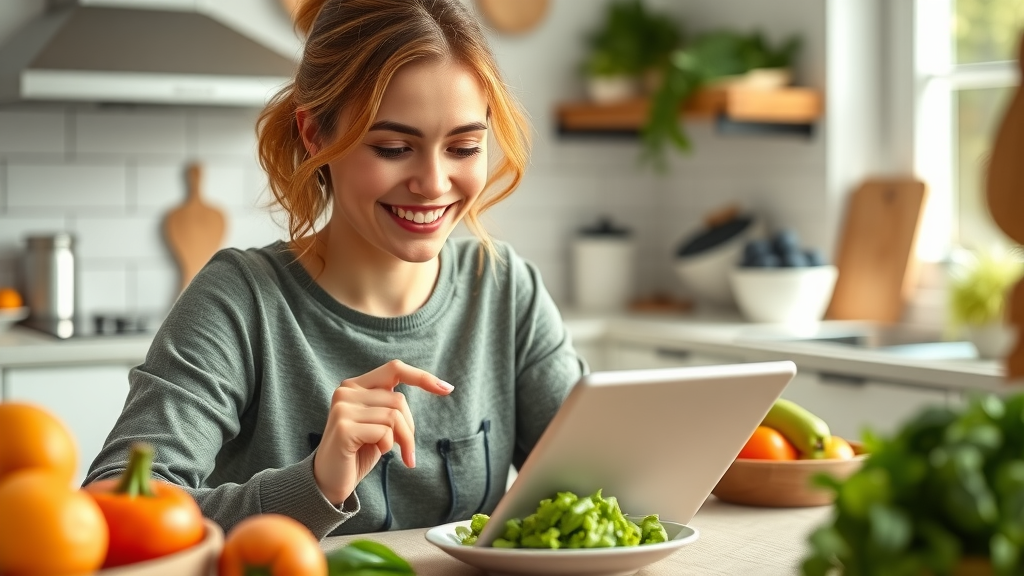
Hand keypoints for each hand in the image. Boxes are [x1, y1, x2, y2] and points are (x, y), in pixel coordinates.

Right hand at [313, 359, 453, 504]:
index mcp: (355, 385)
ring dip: (402, 440)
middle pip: (398, 400)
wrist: (330, 481)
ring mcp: (343, 408)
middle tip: (407, 450)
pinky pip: (384, 432)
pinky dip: (388, 446)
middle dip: (409, 428)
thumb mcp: (380, 423)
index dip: (422, 377)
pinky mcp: (344, 427)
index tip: (447, 389)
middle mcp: (346, 391)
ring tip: (395, 454)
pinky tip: (376, 453)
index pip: (394, 369)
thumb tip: (437, 385)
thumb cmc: (359, 452)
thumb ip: (392, 404)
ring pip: (394, 416)